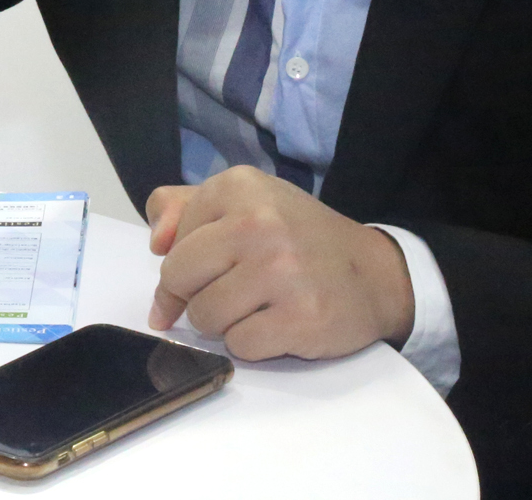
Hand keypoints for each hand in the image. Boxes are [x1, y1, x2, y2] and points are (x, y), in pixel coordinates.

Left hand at [145, 165, 413, 361]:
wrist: (375, 275)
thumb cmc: (296, 239)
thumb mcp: (243, 203)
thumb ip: (183, 208)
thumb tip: (156, 243)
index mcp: (239, 186)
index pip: (170, 241)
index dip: (187, 262)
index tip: (218, 263)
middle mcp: (259, 223)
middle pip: (179, 278)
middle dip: (197, 294)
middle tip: (236, 288)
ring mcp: (281, 271)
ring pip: (205, 317)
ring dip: (225, 322)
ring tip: (261, 304)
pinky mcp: (300, 318)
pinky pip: (239, 346)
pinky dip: (253, 344)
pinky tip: (280, 323)